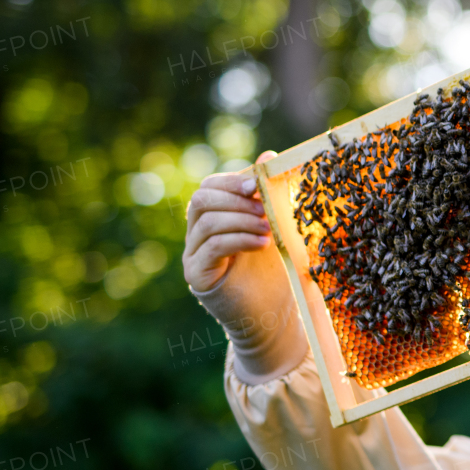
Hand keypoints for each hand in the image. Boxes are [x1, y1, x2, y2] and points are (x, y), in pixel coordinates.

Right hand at [183, 150, 276, 292]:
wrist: (272, 313)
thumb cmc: (274, 268)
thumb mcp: (276, 225)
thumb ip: (269, 194)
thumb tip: (268, 156)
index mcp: (214, 216)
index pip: (210, 187)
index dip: (231, 181)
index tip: (256, 184)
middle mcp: (197, 234)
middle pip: (201, 200)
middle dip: (235, 199)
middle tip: (264, 208)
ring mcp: (194, 255)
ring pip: (206, 223)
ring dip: (241, 220)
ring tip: (268, 228)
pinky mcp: (198, 276)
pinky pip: (211, 248)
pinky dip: (238, 240)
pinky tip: (261, 243)